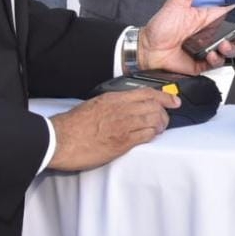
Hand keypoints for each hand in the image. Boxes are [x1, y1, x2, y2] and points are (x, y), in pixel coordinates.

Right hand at [47, 89, 178, 170]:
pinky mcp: (122, 142)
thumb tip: (127, 107)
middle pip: (155, 107)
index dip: (165, 97)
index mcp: (115, 98)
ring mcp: (123, 125)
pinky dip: (152, 135)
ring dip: (160, 125)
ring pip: (154, 121)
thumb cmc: (73, 124)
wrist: (60, 140)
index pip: (147, 93)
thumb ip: (114, 104)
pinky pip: (146, 135)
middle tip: (166, 119)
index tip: (174, 100)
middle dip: (165, 113)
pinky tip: (150, 137)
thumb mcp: (96, 104)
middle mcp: (122, 109)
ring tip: (159, 129)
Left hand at [137, 0, 234, 73]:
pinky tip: (212, 54)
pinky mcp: (202, 63)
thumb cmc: (160, 27)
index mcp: (208, 18)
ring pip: (230, 49)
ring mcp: (208, 49)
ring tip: (224, 44)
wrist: (146, 50)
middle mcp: (211, 34)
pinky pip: (216, 63)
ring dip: (231, 47)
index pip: (232, 15)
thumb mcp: (177, 4)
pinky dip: (217, 60)